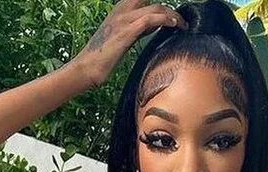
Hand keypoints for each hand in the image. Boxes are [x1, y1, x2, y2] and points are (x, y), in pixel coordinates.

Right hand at [73, 0, 187, 87]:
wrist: (86, 68)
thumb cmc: (102, 57)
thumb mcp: (122, 37)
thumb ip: (137, 28)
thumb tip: (155, 25)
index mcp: (119, 10)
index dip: (159, 5)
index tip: (172, 14)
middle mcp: (121, 11)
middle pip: (151, 0)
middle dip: (168, 7)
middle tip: (180, 19)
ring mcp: (123, 20)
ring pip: (155, 8)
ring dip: (172, 15)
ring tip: (182, 24)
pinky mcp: (126, 32)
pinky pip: (150, 19)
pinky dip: (164, 19)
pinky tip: (174, 25)